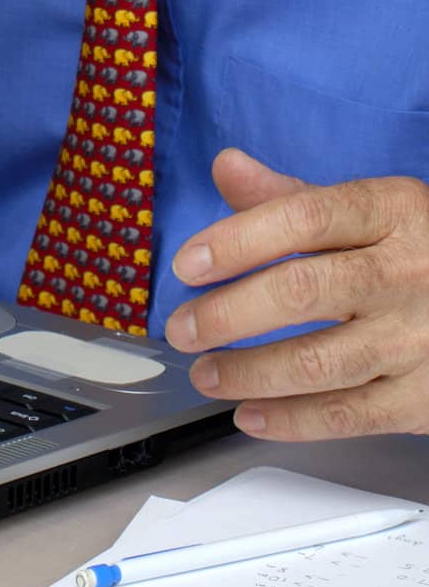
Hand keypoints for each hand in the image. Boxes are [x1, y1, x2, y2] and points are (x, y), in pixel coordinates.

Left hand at [165, 148, 428, 439]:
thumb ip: (290, 193)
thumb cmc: (417, 249)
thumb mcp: (368, 207)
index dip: (236, 240)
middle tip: (183, 327)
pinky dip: (290, 420)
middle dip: (228, 314)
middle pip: (302, 290)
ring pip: (319, 361)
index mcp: (390, 211)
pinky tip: (250, 414)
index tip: (187, 264)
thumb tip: (226, 166)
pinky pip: (348, 415)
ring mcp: (418, 337)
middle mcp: (406, 272)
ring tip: (206, 373)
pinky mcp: (425, 398)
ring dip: (249, 372)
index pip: (302, 218)